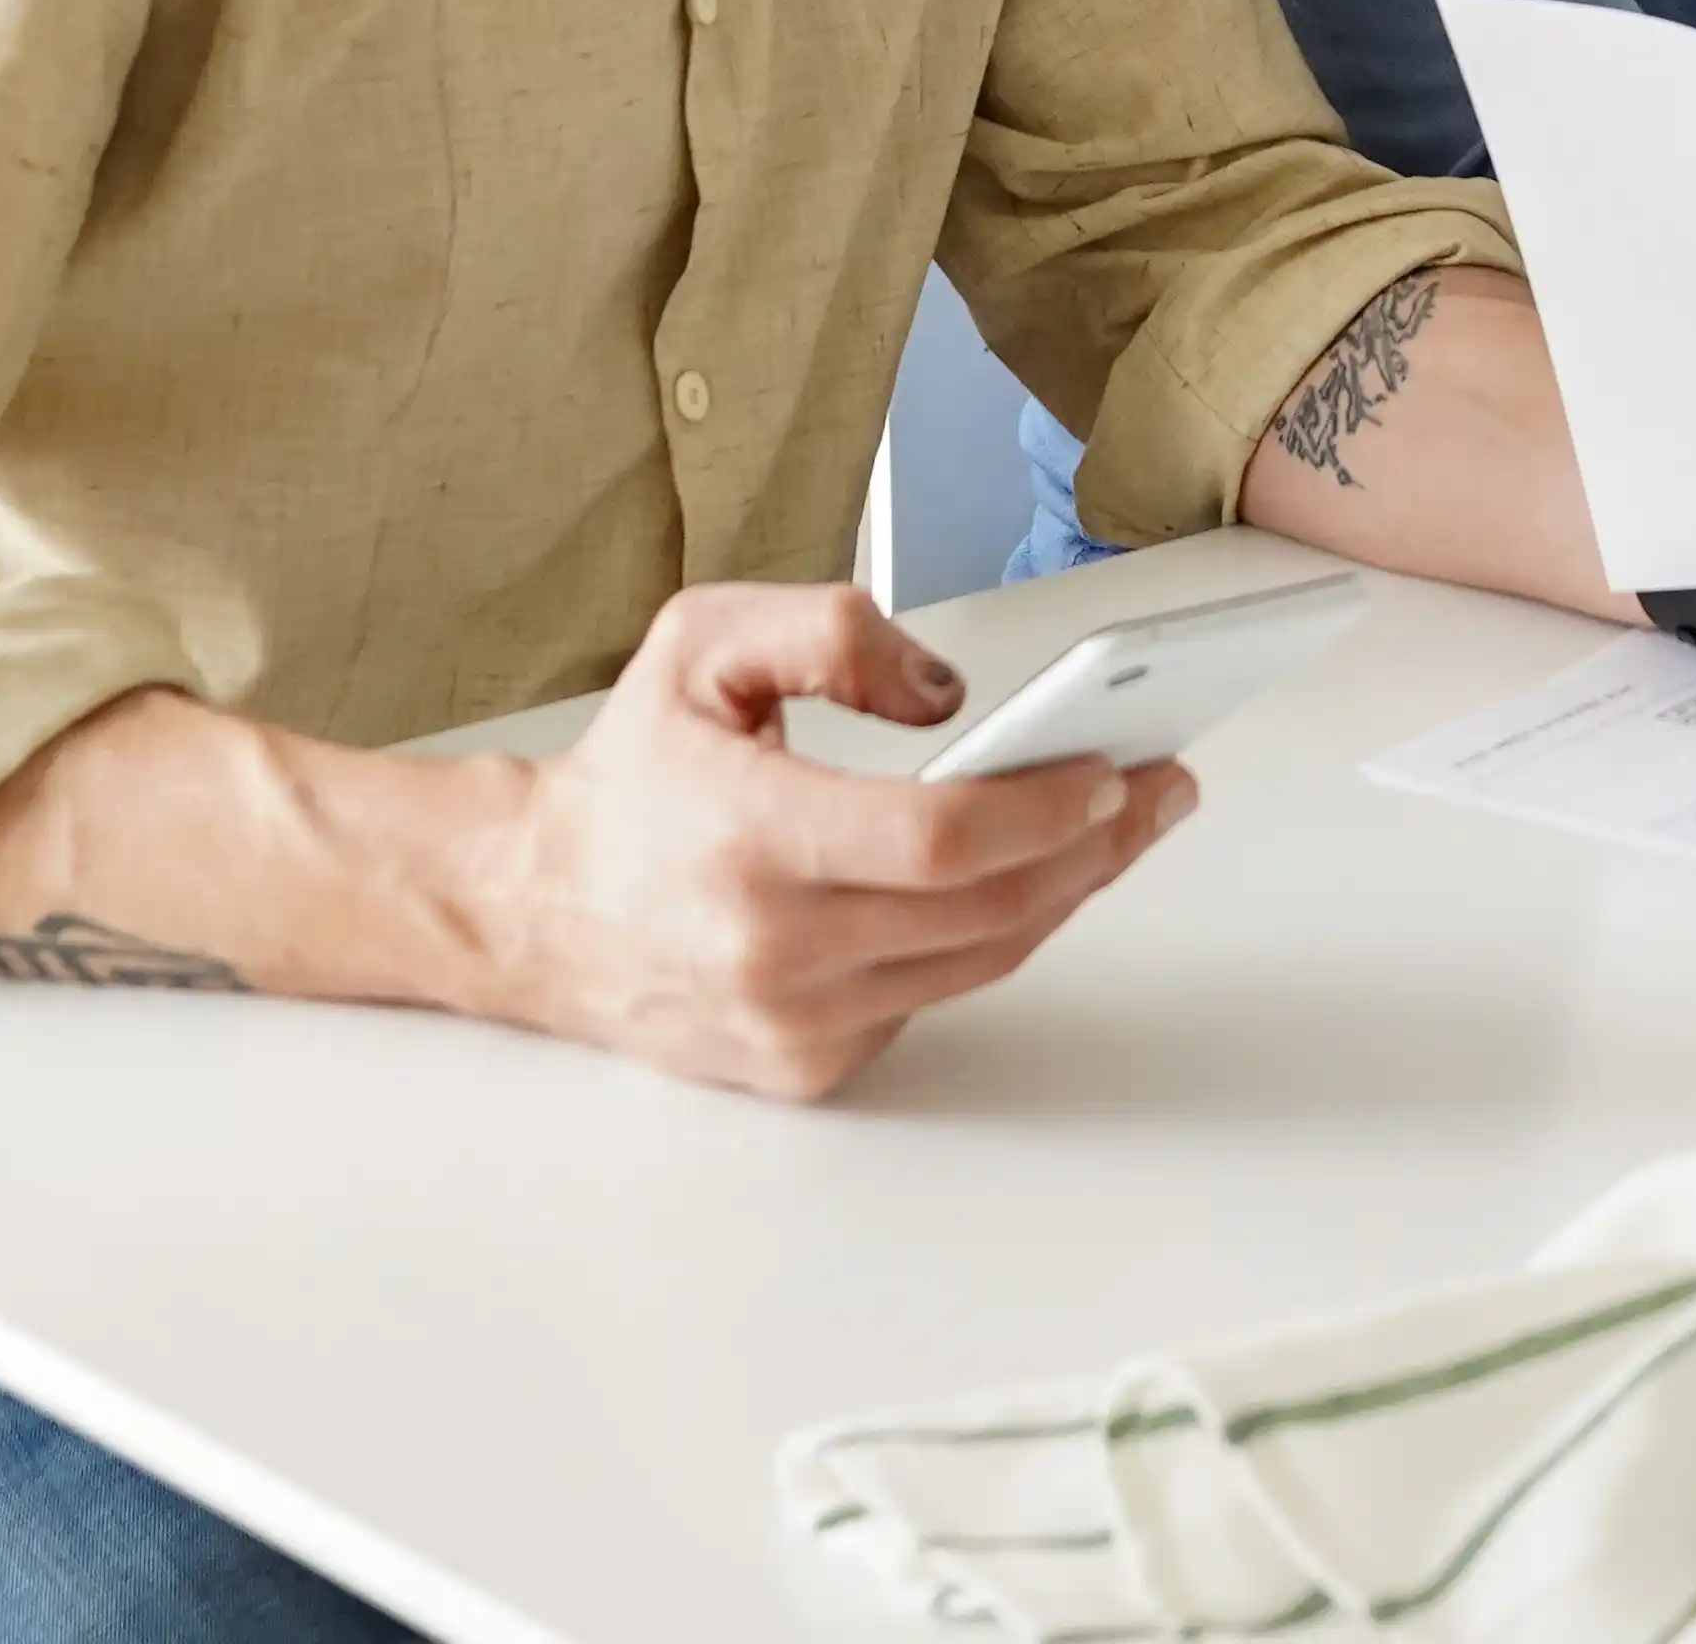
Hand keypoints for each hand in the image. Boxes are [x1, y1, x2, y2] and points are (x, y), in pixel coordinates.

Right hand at [488, 582, 1185, 1096]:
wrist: (538, 908)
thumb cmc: (631, 774)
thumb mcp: (703, 643)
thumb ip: (831, 630)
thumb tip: (951, 694)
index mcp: (747, 838)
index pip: (939, 840)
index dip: (1044, 808)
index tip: (1114, 769)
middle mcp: (772, 949)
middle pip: (986, 910)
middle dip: (1095, 846)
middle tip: (1158, 790)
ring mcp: (793, 1023)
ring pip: (979, 963)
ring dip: (1067, 893)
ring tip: (1120, 827)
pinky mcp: (807, 1065)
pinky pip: (935, 997)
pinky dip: (989, 938)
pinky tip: (1025, 880)